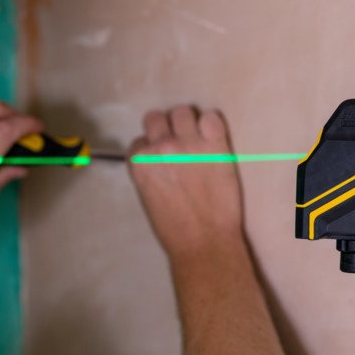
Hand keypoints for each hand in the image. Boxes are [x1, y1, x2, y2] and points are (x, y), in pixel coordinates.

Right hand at [128, 106, 243, 260]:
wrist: (204, 242)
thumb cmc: (174, 229)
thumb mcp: (147, 198)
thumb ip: (148, 172)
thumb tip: (157, 158)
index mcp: (139, 162)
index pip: (140, 139)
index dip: (152, 147)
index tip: (163, 159)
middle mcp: (161, 147)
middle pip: (157, 117)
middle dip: (166, 129)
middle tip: (180, 144)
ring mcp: (188, 144)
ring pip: (183, 111)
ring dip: (189, 123)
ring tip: (199, 140)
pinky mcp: (215, 145)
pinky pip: (212, 117)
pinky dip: (212, 125)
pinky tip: (214, 140)